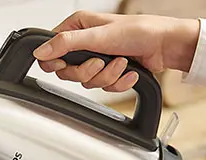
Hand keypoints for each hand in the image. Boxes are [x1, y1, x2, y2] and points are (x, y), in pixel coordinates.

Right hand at [33, 11, 200, 91]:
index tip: (68, 64)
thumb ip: (66, 44)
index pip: (51, 51)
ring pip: (86, 81)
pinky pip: (103, 86)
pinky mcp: (109, 71)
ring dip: (107, 75)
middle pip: (68, 71)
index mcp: (77, 27)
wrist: (165, 45)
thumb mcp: (98, 36)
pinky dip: (118, 81)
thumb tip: (40, 51)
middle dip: (88, 71)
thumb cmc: (139, 31)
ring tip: (121, 63)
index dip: (57, 62)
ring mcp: (97, 58)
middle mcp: (85, 43)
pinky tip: (128, 70)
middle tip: (100, 62)